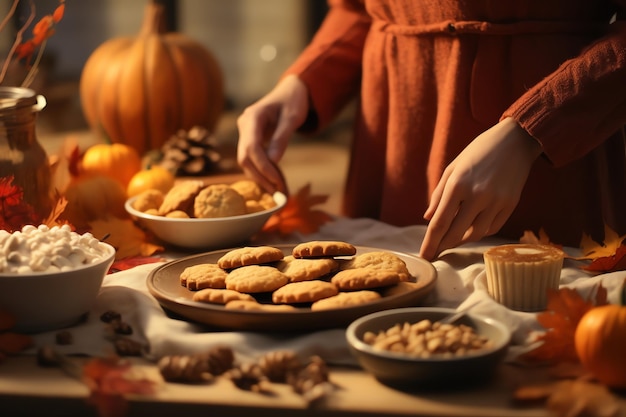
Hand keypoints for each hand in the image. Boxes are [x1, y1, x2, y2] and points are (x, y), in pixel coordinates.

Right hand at [236, 74, 309, 193]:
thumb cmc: (293, 101)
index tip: (277, 181)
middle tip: (278, 193)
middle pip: (245, 157)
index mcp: (252, 117)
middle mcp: (244, 125)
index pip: (251, 148)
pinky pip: (253, 158)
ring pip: (246, 161)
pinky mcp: (250, 139)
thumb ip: (281, 138)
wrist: (291, 91)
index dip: (263, 167)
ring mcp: (245, 133)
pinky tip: (275, 181)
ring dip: (261, 177)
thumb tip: (273, 161)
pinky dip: (263, 171)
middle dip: (260, 176)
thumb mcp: (292, 118)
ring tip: (279, 190)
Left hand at [419, 118, 542, 260]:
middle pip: (455, 234)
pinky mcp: (510, 205)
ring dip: (461, 240)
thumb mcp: (452, 168)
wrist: (514, 140)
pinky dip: (479, 232)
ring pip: (475, 234)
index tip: (424, 256)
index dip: (430, 243)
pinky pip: (491, 228)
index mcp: (458, 184)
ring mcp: (496, 202)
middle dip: (443, 246)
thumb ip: (438, 194)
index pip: (440, 223)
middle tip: (436, 252)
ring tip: (452, 239)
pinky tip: (471, 230)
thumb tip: (428, 219)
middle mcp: (477, 195)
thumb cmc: (477, 152)